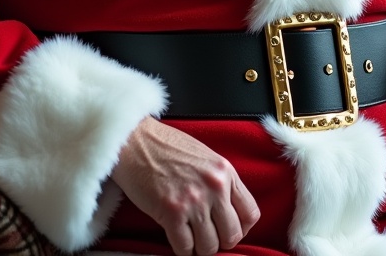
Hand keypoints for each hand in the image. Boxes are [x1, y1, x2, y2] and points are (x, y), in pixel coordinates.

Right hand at [110, 116, 259, 254]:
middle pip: (232, 236)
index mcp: (224, 171)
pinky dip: (182, 249)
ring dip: (199, 246)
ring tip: (190, 236)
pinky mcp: (172, 213)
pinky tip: (176, 236)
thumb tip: (228, 211)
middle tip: (206, 234)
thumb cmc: (165, 146)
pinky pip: (185, 249)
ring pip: (210, 247)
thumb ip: (219, 181)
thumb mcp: (204, 156)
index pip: (250, 214)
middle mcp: (214, 187)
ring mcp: (194, 201)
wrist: (134, 141)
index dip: (240, 227)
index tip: (227, 227)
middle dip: (219, 240)